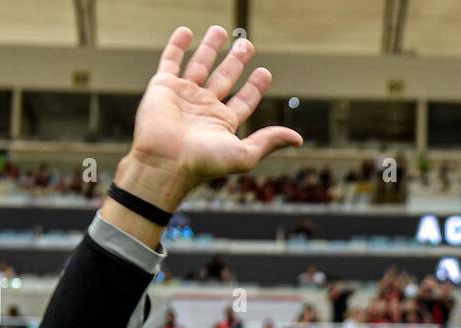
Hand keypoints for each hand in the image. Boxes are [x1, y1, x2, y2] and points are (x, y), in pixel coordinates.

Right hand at [123, 25, 302, 207]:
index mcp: (222, 123)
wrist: (164, 162)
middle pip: (224, 78)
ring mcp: (183, 95)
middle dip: (236, 61)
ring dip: (210, 48)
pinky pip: (170, 61)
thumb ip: (268, 142)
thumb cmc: (203, 163)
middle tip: (247, 44)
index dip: (255, 87)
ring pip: (200, 65)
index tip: (265, 72)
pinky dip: (177, 46)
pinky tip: (186, 31)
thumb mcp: (243, 154)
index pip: (244, 100)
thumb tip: (298, 139)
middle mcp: (204, 107)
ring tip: (220, 30)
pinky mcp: (162, 86)